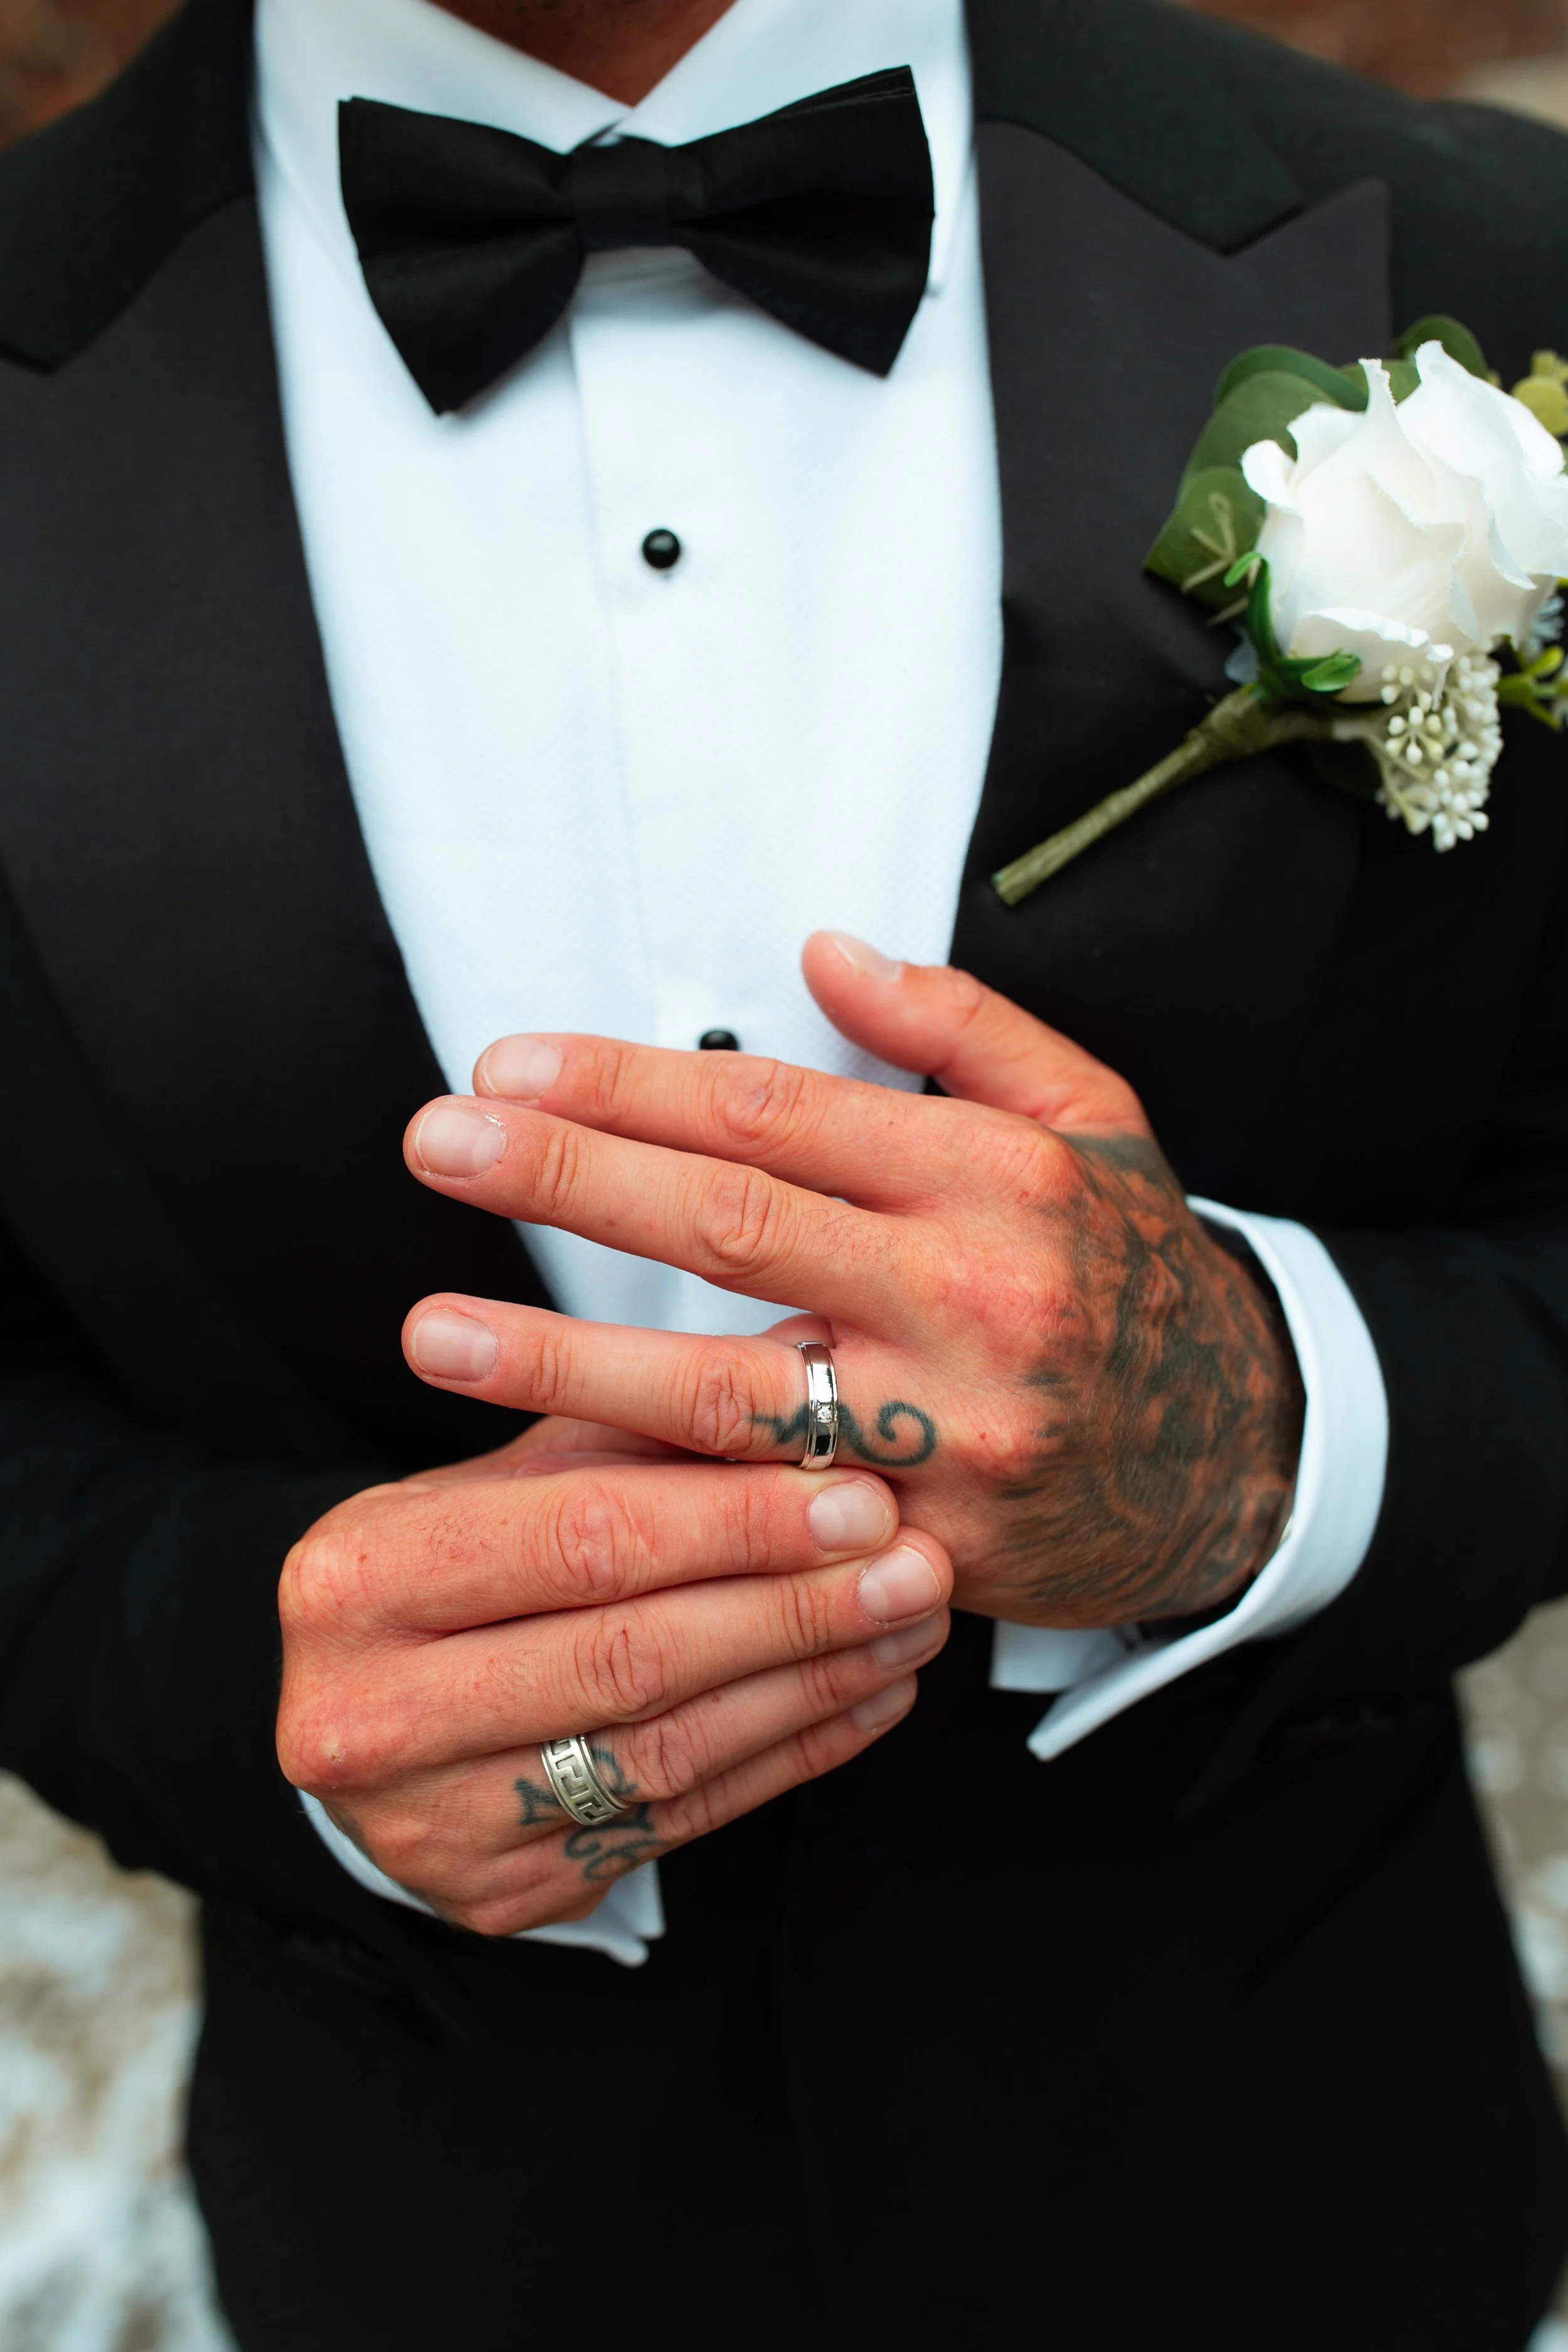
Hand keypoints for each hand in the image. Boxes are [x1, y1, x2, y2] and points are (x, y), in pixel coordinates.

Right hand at [276, 1422, 950, 1934]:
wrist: (363, 1710)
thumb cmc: (451, 1572)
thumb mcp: (508, 1478)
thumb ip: (638, 1427)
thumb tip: (802, 1365)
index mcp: (360, 1576)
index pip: (582, 1538)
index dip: (734, 1521)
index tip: (853, 1495)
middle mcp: (371, 1710)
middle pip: (629, 1654)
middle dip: (793, 1605)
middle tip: (911, 1566)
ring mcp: (429, 1822)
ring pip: (665, 1749)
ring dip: (811, 1684)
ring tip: (910, 1626)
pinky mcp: (494, 1896)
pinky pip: (676, 1822)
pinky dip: (787, 1757)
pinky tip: (864, 1698)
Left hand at [399, 935, 1302, 1627]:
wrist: (1241, 1458)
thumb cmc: (1135, 1271)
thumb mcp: (1094, 1117)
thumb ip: (962, 1027)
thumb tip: (824, 952)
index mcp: (997, 1176)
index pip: (777, 1113)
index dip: (631, 1085)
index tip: (513, 1066)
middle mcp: (971, 1298)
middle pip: (733, 1228)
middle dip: (568, 1180)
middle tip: (440, 1142)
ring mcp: (946, 1434)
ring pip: (725, 1393)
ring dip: (562, 1362)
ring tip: (433, 1333)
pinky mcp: (925, 1545)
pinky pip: (764, 1516)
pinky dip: (652, 1490)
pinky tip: (543, 1467)